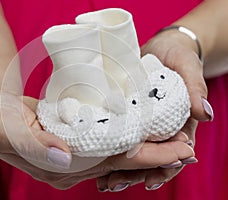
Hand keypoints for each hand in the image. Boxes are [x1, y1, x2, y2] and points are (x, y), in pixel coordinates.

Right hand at [0, 89, 193, 189]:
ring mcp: (70, 156)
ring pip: (115, 154)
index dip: (143, 158)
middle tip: (186, 147)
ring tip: (174, 140)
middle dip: (153, 157)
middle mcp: (67, 167)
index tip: (176, 152)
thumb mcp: (5, 128)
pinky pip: (106, 143)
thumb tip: (65, 159)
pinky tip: (144, 131)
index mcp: (55, 168)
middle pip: (118, 162)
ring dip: (145, 148)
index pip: (108, 164)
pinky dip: (127, 138)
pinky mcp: (71, 143)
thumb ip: (33, 146)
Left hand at [96, 28, 210, 191]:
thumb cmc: (177, 56)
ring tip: (101, 181)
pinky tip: (93, 158)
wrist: (160, 48)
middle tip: (112, 184)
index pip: (173, 154)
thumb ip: (195, 88)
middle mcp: (158, 128)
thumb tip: (205, 115)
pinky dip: (108, 148)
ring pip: (131, 151)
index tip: (149, 182)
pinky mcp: (125, 115)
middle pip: (148, 158)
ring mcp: (140, 123)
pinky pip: (117, 135)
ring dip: (117, 167)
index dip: (162, 169)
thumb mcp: (187, 67)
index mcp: (177, 123)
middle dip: (132, 174)